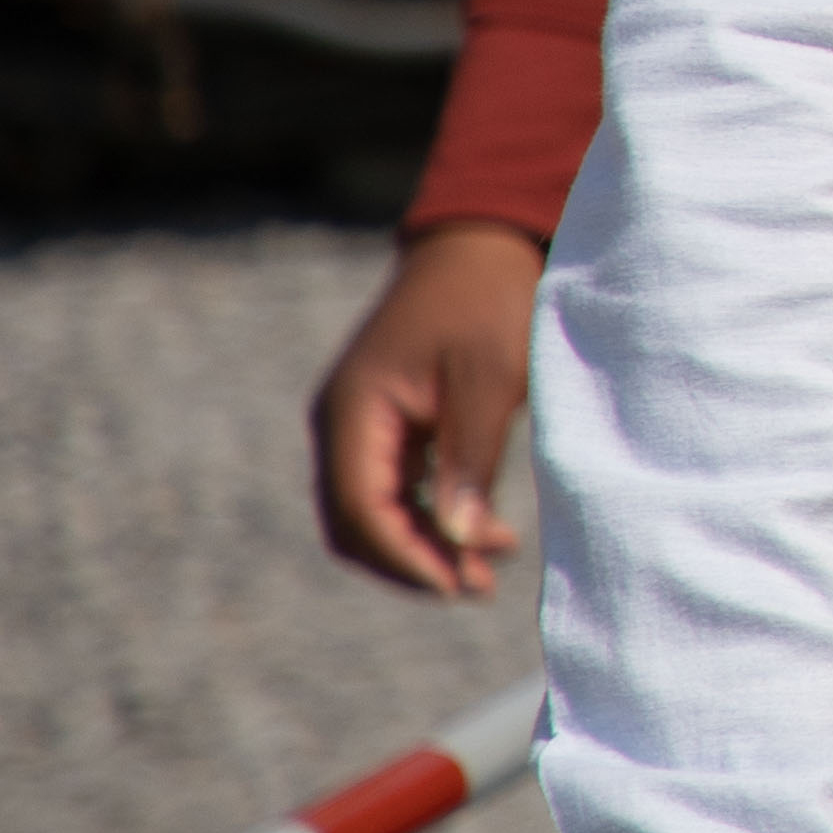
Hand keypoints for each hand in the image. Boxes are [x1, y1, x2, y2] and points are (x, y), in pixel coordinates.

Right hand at [310, 224, 545, 595]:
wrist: (483, 244)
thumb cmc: (488, 301)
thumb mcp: (488, 378)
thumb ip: (472, 459)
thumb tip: (463, 543)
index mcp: (352, 411)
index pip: (360, 509)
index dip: (405, 556)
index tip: (456, 586)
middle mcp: (343, 425)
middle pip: (358, 523)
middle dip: (412, 562)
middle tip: (477, 588)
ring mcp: (362, 427)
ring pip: (377, 513)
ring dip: (425, 546)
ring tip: (487, 575)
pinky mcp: (390, 427)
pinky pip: (397, 490)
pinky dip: (432, 518)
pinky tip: (484, 535)